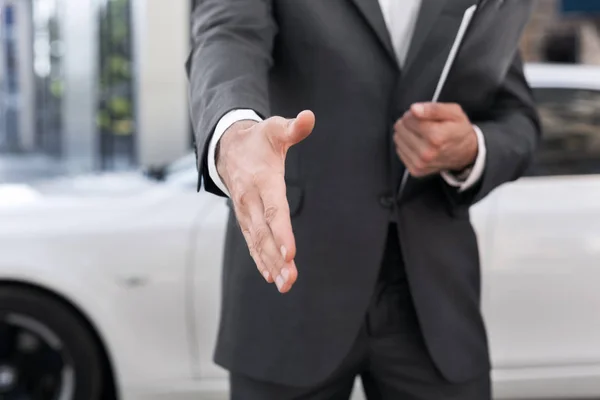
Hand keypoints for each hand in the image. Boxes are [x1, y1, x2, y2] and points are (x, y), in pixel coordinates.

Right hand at [216, 110, 314, 292]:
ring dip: (269, 264)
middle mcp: (251, 199)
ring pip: (257, 242)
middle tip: (289, 279)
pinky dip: (260, 259)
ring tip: (284, 285)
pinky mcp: (245, 218)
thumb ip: (293, 128)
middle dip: (276, 257)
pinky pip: (251, 241)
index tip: (290, 252)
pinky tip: (270, 275)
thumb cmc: (258, 139)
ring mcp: (245, 211)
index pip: (273, 208)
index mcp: (262, 180)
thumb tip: (309, 117)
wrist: (227, 147)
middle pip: (264, 232)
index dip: (281, 231)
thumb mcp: (275, 128)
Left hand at [393, 103, 477, 176]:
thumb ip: (433, 108)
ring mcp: (420, 164)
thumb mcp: (453, 112)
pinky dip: (407, 146)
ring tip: (422, 135)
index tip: (424, 116)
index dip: (414, 114)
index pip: (408, 119)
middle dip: (409, 123)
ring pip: (397, 139)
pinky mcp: (415, 170)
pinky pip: (400, 151)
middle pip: (400, 129)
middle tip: (424, 125)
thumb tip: (413, 109)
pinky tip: (419, 145)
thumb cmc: (459, 129)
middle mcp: (426, 153)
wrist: (466, 153)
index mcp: (436, 136)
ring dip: (407, 134)